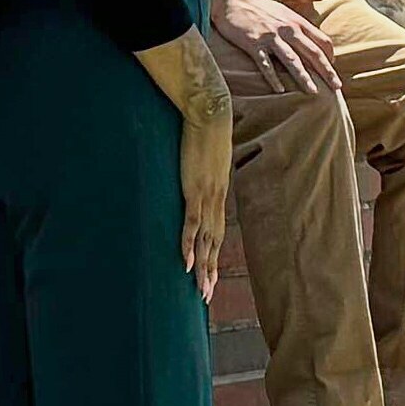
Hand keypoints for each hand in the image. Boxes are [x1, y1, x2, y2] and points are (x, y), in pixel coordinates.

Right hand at [133, 30, 229, 298]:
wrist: (210, 110)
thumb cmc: (206, 124)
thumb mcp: (204, 149)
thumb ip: (199, 160)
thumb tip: (193, 160)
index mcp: (218, 190)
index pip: (216, 229)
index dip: (212, 252)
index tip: (208, 272)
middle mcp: (216, 198)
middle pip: (214, 242)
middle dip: (209, 270)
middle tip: (205, 295)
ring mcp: (206, 195)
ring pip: (206, 240)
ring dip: (203, 267)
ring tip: (199, 289)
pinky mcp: (195, 188)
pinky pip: (191, 223)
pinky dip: (189, 244)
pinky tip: (186, 263)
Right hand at [202, 0, 343, 114]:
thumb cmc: (256, 7)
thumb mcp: (281, 12)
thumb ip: (295, 26)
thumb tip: (308, 41)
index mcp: (296, 21)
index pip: (322, 40)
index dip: (330, 56)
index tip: (331, 68)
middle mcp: (287, 28)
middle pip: (312, 52)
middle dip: (326, 71)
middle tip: (336, 87)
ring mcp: (270, 36)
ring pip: (292, 60)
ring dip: (304, 77)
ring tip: (313, 92)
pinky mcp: (253, 43)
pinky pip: (265, 64)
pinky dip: (273, 78)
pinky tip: (280, 90)